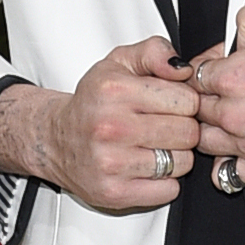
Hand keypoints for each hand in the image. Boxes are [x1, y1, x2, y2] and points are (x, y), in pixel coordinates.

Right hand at [26, 38, 199, 212]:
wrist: (56, 140)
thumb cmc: (92, 103)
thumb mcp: (119, 63)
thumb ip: (154, 52)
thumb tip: (182, 68)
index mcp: (114, 91)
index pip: (187, 101)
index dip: (185, 102)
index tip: (170, 105)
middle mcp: (111, 127)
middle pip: (188, 133)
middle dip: (183, 129)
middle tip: (163, 127)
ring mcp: (111, 164)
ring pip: (182, 163)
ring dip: (175, 156)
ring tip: (154, 147)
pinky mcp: (115, 193)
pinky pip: (169, 190)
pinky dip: (165, 182)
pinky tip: (147, 167)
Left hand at [186, 0, 244, 186]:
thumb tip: (232, 38)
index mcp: (235, 77)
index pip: (193, 76)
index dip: (206, 67)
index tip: (221, 66)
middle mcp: (237, 114)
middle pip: (196, 110)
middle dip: (208, 96)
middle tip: (231, 87)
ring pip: (204, 142)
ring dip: (213, 127)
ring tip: (234, 113)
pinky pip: (225, 173)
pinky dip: (227, 160)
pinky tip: (240, 143)